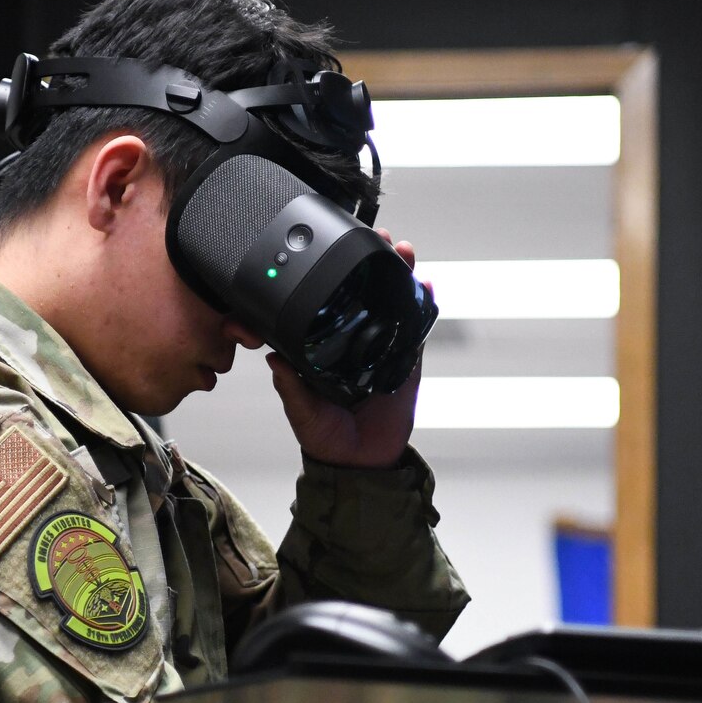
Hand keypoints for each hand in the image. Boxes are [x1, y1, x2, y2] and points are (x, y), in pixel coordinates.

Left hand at [265, 231, 421, 469]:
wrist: (360, 465)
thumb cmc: (325, 438)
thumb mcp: (301, 411)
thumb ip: (291, 386)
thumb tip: (274, 357)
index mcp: (326, 346)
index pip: (332, 301)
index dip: (335, 273)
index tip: (335, 247)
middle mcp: (355, 341)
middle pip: (367, 292)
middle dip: (373, 262)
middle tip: (376, 237)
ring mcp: (384, 348)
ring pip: (394, 302)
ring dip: (401, 274)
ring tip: (403, 251)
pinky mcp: (407, 362)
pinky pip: (418, 329)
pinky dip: (425, 307)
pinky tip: (427, 286)